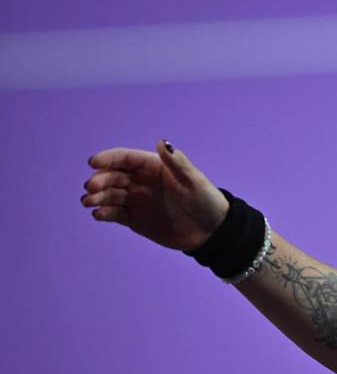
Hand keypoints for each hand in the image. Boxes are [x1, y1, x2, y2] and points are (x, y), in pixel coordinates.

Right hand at [81, 140, 229, 251]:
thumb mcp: (193, 180)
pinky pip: (114, 214)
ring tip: (88, 201)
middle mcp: (140, 181)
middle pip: (113, 176)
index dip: (108, 159)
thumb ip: (176, 162)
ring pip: (110, 195)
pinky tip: (98, 214)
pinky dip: (104, 213)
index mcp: (152, 167)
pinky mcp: (135, 219)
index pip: (124, 158)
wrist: (211, 231)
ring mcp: (136, 200)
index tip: (94, 163)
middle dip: (100, 180)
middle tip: (92, 187)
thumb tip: (162, 142)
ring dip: (97, 196)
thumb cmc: (205, 200)